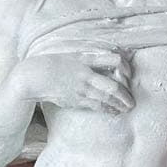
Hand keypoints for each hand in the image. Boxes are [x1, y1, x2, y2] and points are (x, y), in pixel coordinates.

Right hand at [17, 50, 134, 113]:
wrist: (34, 76)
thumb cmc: (54, 64)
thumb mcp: (73, 55)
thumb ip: (91, 58)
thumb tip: (110, 60)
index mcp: (86, 58)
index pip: (113, 59)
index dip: (125, 66)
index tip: (128, 73)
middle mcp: (85, 74)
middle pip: (113, 86)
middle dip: (125, 95)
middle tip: (132, 101)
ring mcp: (81, 89)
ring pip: (106, 99)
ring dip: (119, 105)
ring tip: (127, 108)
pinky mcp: (76, 100)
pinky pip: (96, 106)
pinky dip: (107, 109)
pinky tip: (113, 111)